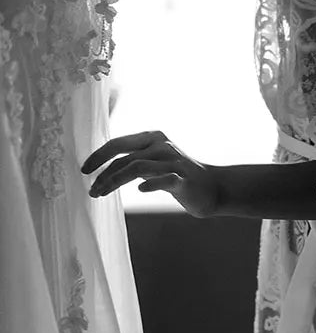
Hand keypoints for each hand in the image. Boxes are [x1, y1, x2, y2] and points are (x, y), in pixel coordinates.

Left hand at [81, 130, 219, 218]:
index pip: (119, 143)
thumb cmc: (178, 176)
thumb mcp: (154, 162)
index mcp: (153, 138)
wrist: (213, 188)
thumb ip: (133, 159)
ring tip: (102, 194)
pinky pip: (165, 180)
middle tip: (91, 190)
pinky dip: (151, 184)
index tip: (84, 170)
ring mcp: (174, 162)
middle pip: (125, 157)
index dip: (99, 156)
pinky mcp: (185, 179)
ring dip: (115, 181)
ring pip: (138, 167)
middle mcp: (162, 146)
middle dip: (103, 174)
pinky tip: (140, 191)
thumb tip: (100, 167)